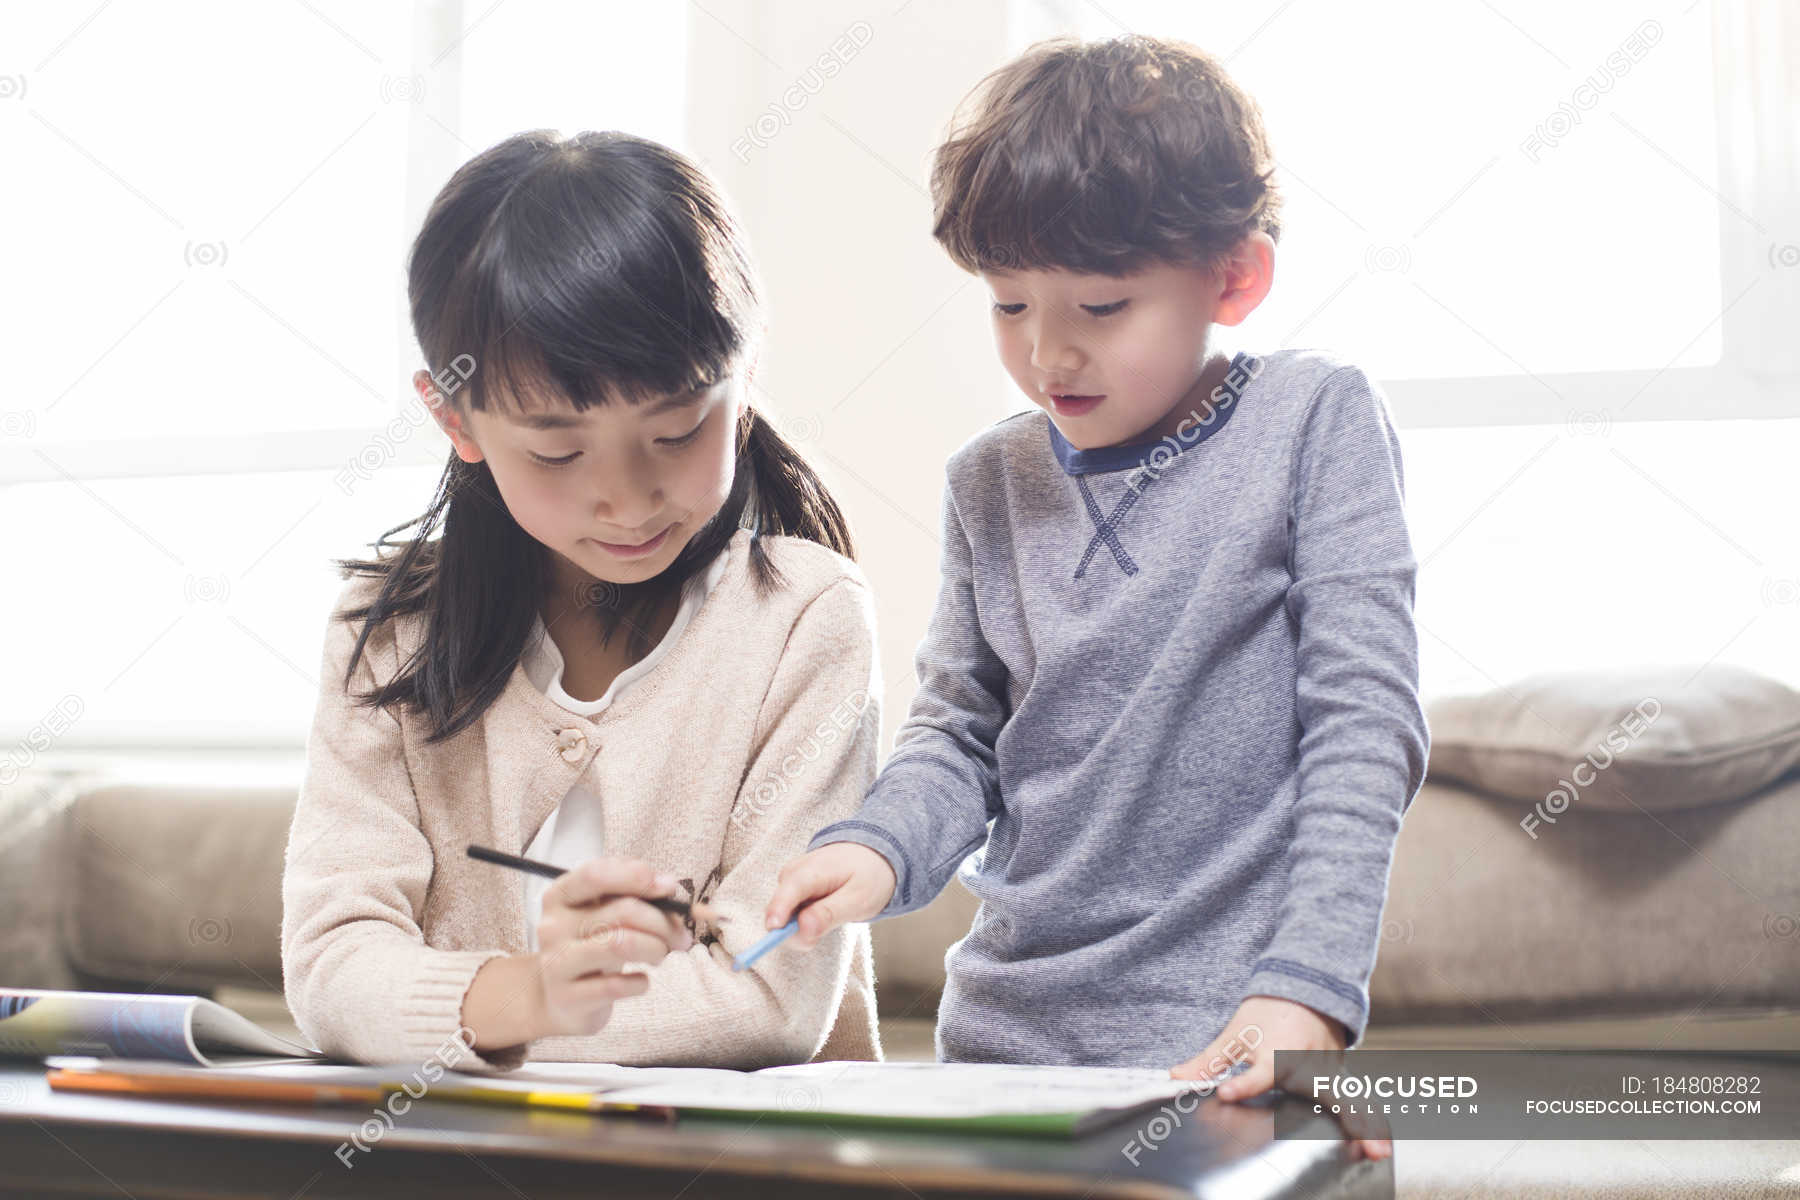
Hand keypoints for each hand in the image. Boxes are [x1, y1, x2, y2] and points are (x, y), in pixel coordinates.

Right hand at [531, 856, 693, 1036]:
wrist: (563, 1000)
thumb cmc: (592, 947)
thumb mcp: (605, 915)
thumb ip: (633, 894)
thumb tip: (668, 885)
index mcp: (560, 896)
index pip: (595, 874)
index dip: (636, 876)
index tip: (668, 888)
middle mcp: (552, 927)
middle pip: (622, 910)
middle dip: (663, 922)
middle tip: (681, 937)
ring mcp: (556, 963)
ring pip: (622, 944)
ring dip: (656, 948)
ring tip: (660, 955)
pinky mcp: (567, 998)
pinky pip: (618, 985)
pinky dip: (641, 982)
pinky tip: (640, 981)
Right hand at [762, 843, 896, 949]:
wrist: (869, 854)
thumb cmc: (867, 876)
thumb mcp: (858, 899)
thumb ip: (830, 914)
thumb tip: (803, 930)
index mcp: (809, 872)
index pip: (786, 894)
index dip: (777, 914)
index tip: (774, 932)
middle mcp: (791, 874)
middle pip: (779, 914)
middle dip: (799, 932)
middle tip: (832, 926)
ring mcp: (788, 880)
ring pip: (784, 917)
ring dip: (805, 926)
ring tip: (835, 911)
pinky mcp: (789, 889)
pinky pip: (790, 914)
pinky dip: (806, 920)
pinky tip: (826, 908)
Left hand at [1169, 995, 1391, 1161]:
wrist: (1304, 988)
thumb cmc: (1266, 1014)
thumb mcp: (1234, 1034)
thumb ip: (1208, 1062)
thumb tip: (1175, 1080)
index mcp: (1277, 1053)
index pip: (1261, 1072)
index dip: (1244, 1084)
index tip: (1227, 1094)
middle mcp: (1308, 1064)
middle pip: (1321, 1091)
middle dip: (1333, 1114)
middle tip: (1352, 1142)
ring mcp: (1330, 1071)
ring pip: (1349, 1099)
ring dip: (1364, 1124)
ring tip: (1377, 1151)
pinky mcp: (1342, 1077)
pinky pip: (1357, 1100)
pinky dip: (1370, 1120)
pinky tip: (1380, 1145)